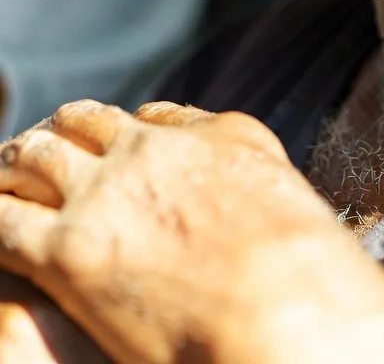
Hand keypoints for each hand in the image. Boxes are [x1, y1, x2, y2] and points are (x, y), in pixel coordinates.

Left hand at [0, 101, 383, 363]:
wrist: (287, 307)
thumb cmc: (310, 279)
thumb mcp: (295, 211)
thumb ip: (258, 191)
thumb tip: (246, 208)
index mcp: (215, 135)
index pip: (149, 118)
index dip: (119, 132)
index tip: (107, 147)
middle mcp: (154, 151)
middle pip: (82, 122)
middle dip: (56, 137)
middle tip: (37, 156)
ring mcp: (106, 194)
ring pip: (32, 157)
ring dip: (14, 167)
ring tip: (3, 181)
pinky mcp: (68, 250)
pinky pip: (5, 221)